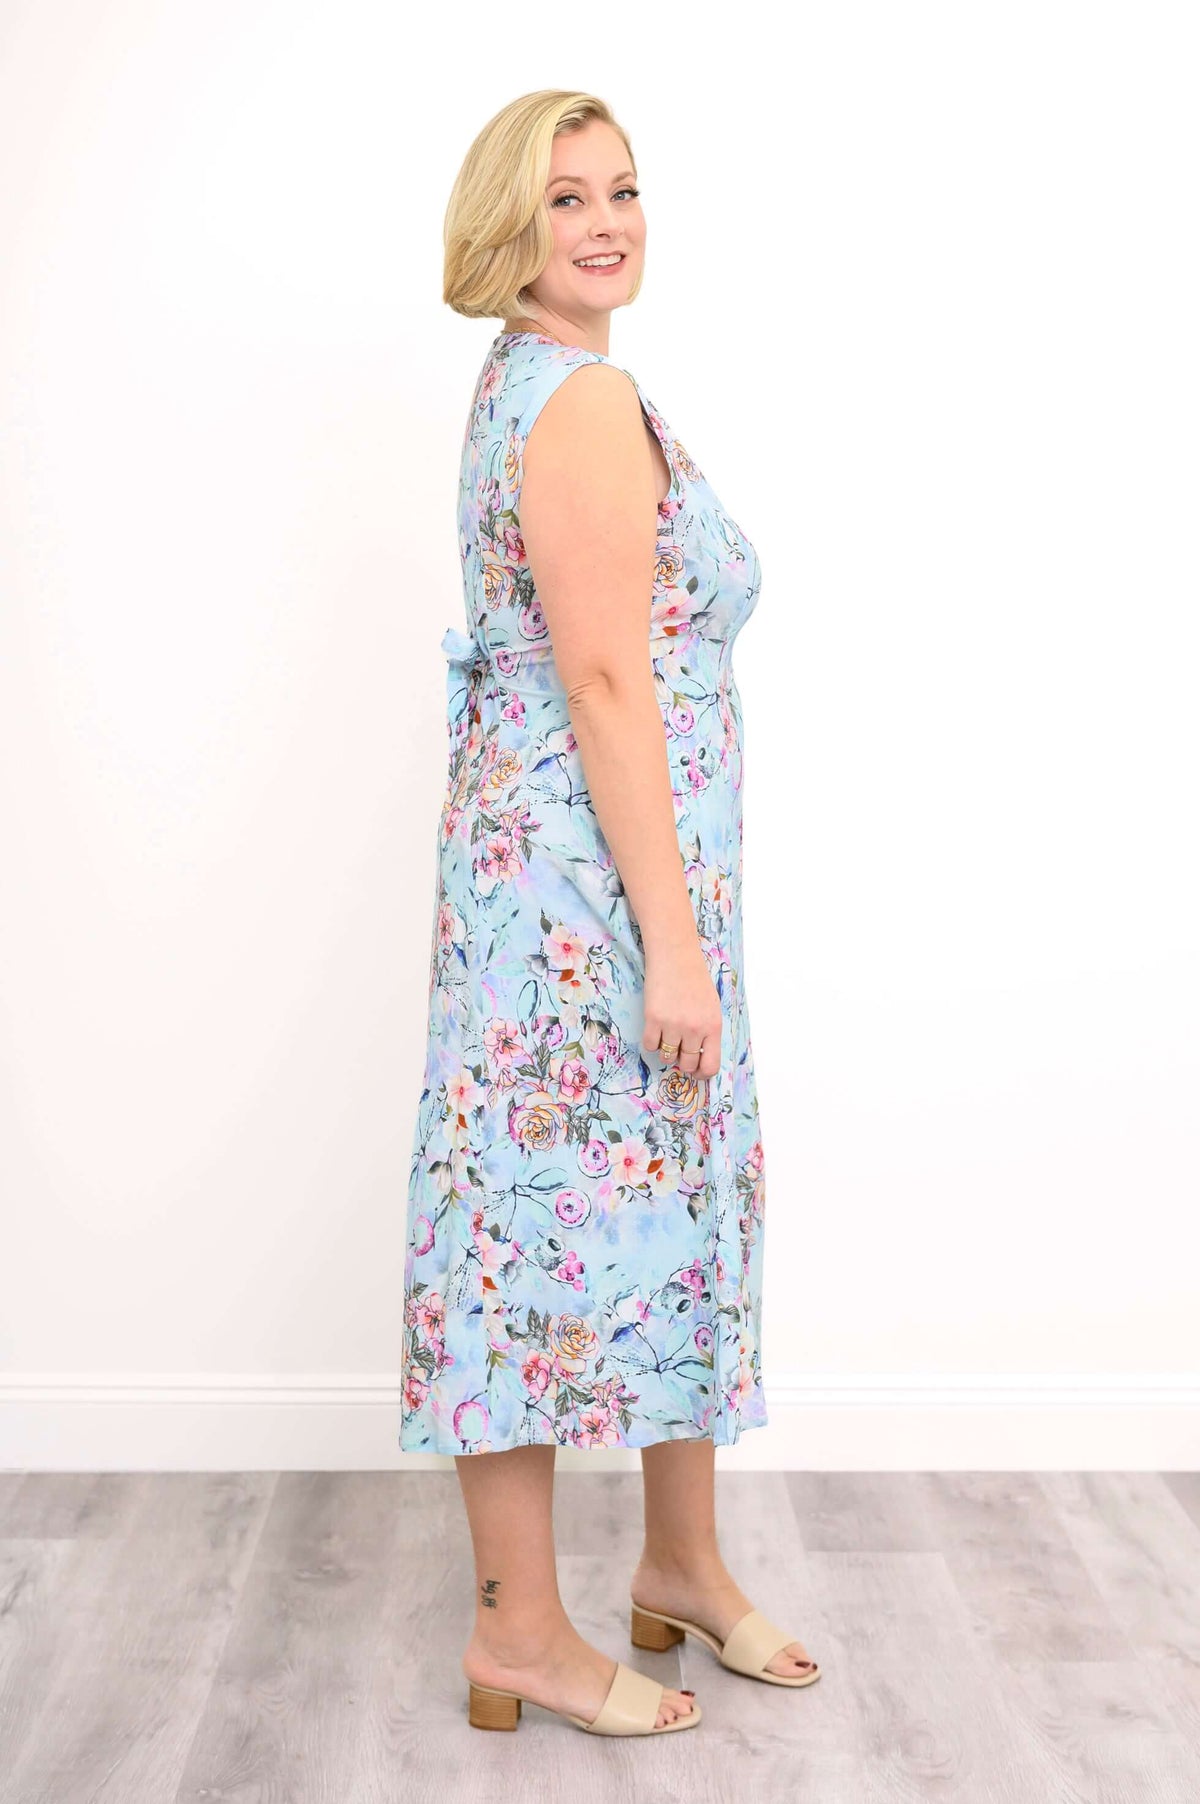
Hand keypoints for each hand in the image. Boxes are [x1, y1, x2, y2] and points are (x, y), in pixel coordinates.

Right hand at [642, 939, 722, 1079]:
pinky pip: (650, 1045)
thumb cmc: (695, 980)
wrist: (675, 957)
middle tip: (678, 1050)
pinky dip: (652, 1041)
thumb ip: (707, 1032)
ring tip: (667, 1033)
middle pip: (686, 1064)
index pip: (710, 1065)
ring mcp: (673, 1025)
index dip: (701, 1074)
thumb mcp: (711, 1007)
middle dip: (681, 1062)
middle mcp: (695, 1029)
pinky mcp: (653, 1018)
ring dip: (666, 1050)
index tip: (695, 1072)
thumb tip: (699, 1058)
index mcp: (713, 1027)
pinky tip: (656, 1027)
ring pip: (667, 1056)